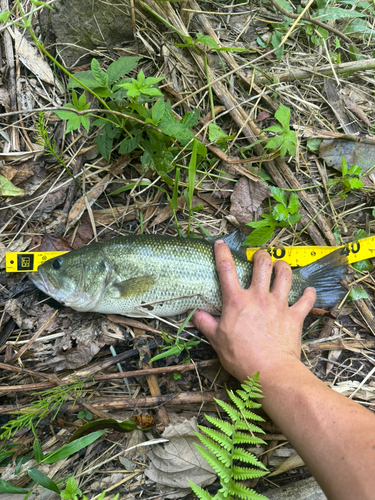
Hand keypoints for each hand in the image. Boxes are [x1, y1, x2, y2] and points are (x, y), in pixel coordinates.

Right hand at [192, 240, 315, 381]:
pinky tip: (309, 291)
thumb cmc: (241, 357)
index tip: (220, 243)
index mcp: (237, 301)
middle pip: (262, 265)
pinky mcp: (294, 316)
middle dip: (261, 256)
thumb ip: (206, 324)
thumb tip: (195, 313)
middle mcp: (259, 297)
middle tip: (260, 256)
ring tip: (281, 265)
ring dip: (283, 267)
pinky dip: (308, 295)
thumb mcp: (217, 341)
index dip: (222, 253)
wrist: (271, 371)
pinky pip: (305, 301)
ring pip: (285, 275)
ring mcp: (279, 305)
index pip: (226, 270)